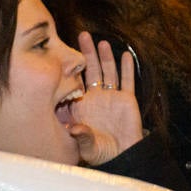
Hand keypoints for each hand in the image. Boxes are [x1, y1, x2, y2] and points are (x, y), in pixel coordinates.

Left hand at [68, 32, 143, 165]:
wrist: (124, 155)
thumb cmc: (101, 153)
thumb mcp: (88, 146)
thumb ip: (81, 136)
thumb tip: (73, 129)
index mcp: (82, 106)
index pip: (74, 84)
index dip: (70, 71)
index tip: (63, 56)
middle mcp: (96, 97)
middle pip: (91, 70)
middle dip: (87, 53)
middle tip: (82, 35)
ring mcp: (111, 96)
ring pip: (108, 71)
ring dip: (105, 57)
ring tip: (101, 42)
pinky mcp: (127, 99)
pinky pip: (127, 81)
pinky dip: (127, 68)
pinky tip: (125, 55)